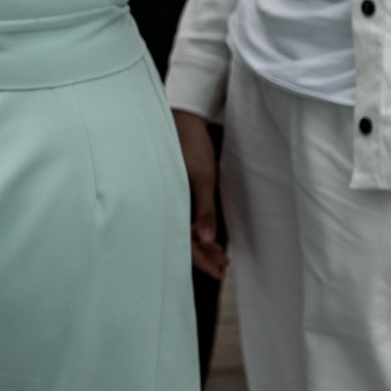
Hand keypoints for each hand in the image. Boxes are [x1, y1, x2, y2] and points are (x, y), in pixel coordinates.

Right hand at [173, 110, 227, 278]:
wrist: (183, 118)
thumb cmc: (190, 146)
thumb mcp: (202, 179)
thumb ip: (204, 211)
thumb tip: (206, 241)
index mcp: (168, 203)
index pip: (183, 242)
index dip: (201, 260)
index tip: (219, 271)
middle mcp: (166, 202)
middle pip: (181, 238)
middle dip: (203, 254)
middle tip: (223, 264)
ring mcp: (171, 196)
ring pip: (183, 228)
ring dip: (201, 242)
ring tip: (220, 252)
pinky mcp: (176, 189)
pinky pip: (183, 216)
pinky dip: (196, 228)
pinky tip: (207, 232)